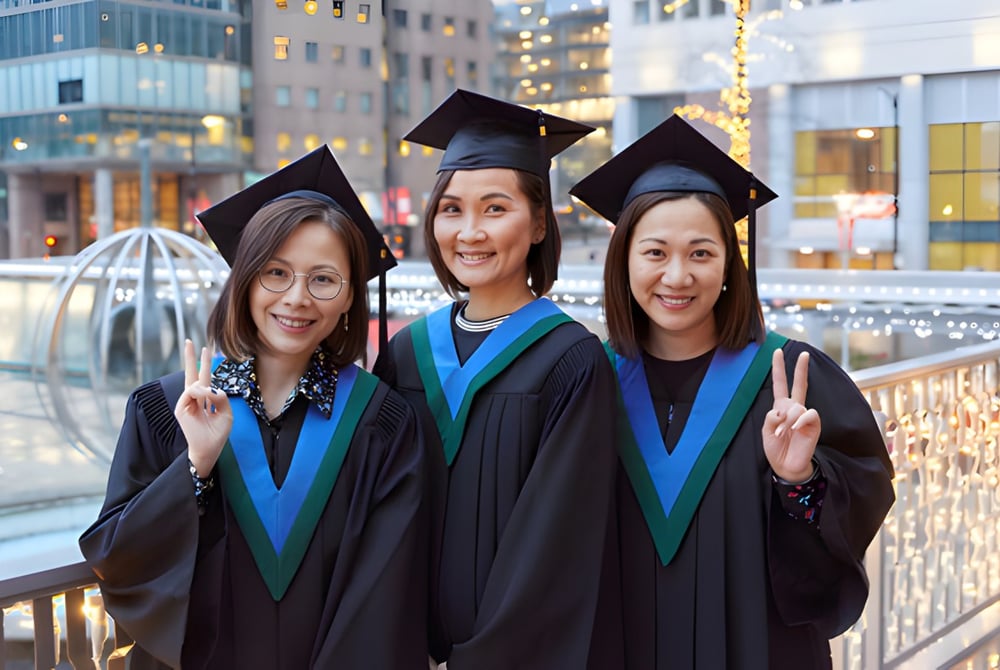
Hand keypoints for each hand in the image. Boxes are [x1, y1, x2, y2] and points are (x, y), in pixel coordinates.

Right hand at [175, 339, 231, 476]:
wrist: (208, 449)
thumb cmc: (218, 433)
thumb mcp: (226, 412)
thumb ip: (220, 397)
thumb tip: (209, 388)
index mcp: (205, 398)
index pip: (204, 377)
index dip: (205, 364)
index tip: (207, 349)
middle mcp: (194, 398)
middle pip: (191, 373)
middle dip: (190, 357)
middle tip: (189, 341)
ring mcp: (186, 402)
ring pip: (194, 383)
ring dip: (206, 388)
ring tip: (210, 401)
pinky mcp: (181, 408)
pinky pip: (191, 392)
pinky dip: (200, 393)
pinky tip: (205, 398)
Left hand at [762, 349, 820, 482]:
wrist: (786, 466)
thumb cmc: (775, 448)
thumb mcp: (765, 432)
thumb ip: (770, 419)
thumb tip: (780, 411)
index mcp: (780, 407)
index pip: (780, 384)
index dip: (778, 369)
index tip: (776, 352)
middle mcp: (794, 408)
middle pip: (799, 384)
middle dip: (800, 369)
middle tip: (804, 353)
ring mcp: (804, 416)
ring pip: (797, 406)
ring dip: (787, 419)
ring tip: (781, 432)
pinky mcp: (814, 425)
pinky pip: (808, 414)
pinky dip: (799, 420)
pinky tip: (795, 429)